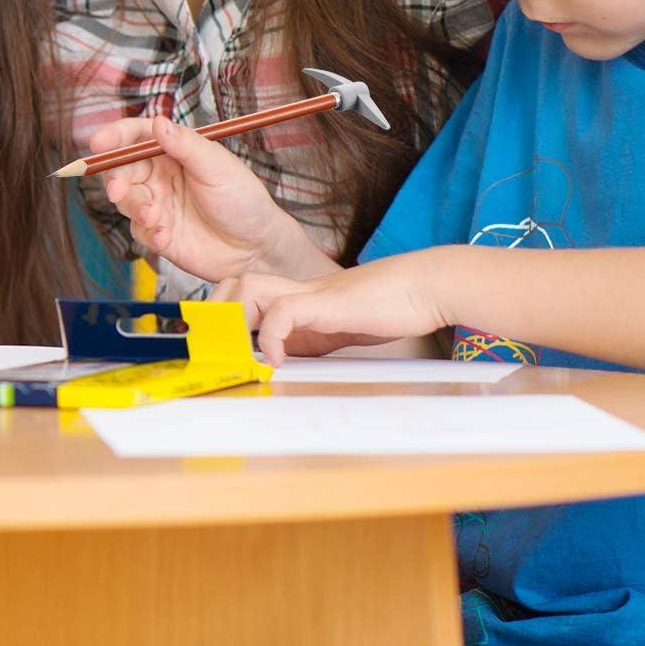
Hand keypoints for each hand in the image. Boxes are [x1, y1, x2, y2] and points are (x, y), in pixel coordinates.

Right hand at [92, 114, 330, 283]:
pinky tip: (166, 236)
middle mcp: (160, 175)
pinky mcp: (156, 233)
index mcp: (173, 151)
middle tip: (119, 190)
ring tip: (157, 218)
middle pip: (121, 169)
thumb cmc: (243, 200)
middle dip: (115, 178)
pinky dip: (147, 232)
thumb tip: (158, 122)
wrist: (256, 249)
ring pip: (125, 200)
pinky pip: (137, 229)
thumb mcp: (217, 167)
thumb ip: (185, 145)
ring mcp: (156, 204)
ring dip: (134, 208)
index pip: (136, 136)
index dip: (115, 136)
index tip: (99, 143)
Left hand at [213, 251, 453, 364]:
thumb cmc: (391, 307)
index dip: (227, 314)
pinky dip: (270, 336)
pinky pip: (283, 311)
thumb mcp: (341, 330)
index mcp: (299, 297)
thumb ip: (315, 340)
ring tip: (238, 352)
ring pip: (250, 287)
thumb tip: (288, 361)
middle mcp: (298, 290)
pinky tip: (275, 359)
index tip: (218, 347)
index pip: (248, 293)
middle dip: (218, 312)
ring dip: (234, 318)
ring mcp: (311, 292)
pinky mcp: (327, 302)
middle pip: (238, 283)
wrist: (426, 287)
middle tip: (218, 347)